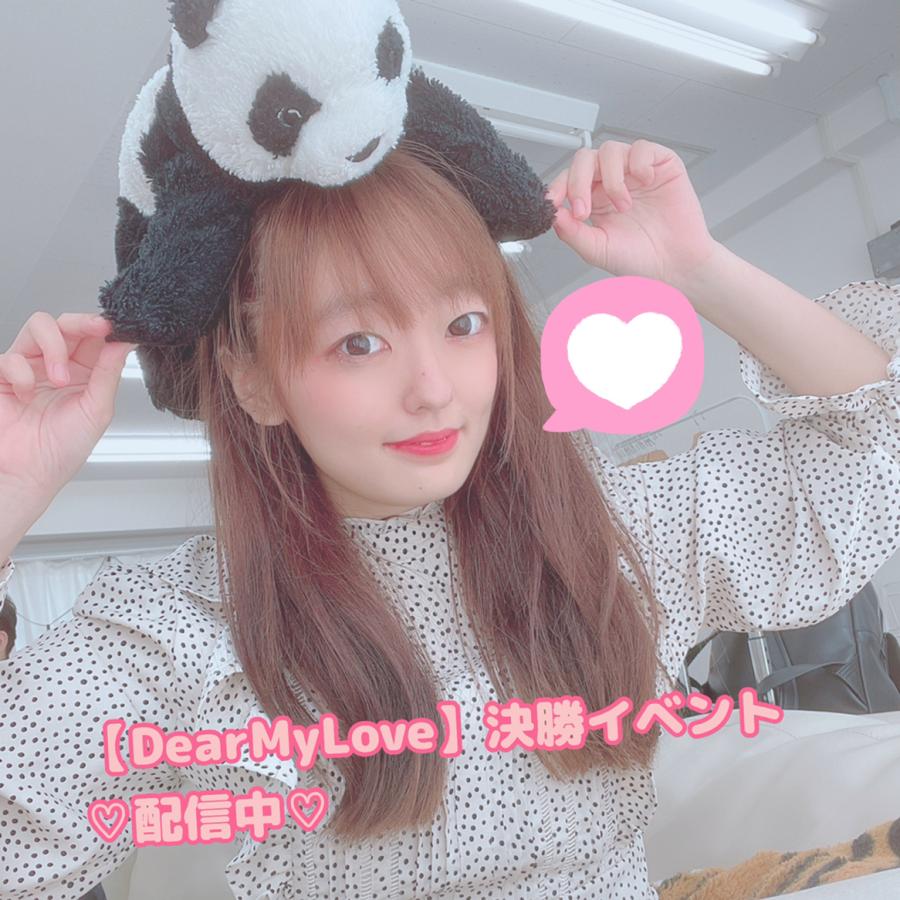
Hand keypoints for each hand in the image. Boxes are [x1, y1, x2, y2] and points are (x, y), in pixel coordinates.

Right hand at [0, 312, 135, 506]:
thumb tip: (126, 342)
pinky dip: (22, 373)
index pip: (94, 337)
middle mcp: (58, 366)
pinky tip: (28, 395)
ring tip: (60, 380)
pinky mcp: (3, 376)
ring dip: (54, 346)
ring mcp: (30, 368)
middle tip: (97, 328)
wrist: (28, 475)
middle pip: (67, 323)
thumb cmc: (62, 451)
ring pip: (39, 326)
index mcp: (86, 374)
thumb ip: (109, 373)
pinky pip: (11, 356)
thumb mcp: (97, 410)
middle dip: (82, 322)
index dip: (104, 325)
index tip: (116, 323)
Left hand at [546, 139, 717, 287]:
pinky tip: (644, 183)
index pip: (569, 179)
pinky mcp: (661, 164)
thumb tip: (552, 212)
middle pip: (585, 159)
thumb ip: (571, 232)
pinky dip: (638, 163)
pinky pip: (642, 148)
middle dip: (578, 182)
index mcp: (594, 199)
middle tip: (583, 211)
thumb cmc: (640, 259)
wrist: (676, 265)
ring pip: (610, 151)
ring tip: (623, 207)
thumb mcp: (597, 249)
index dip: (558, 187)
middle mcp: (612, 181)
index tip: (552, 202)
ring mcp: (636, 172)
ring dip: (611, 179)